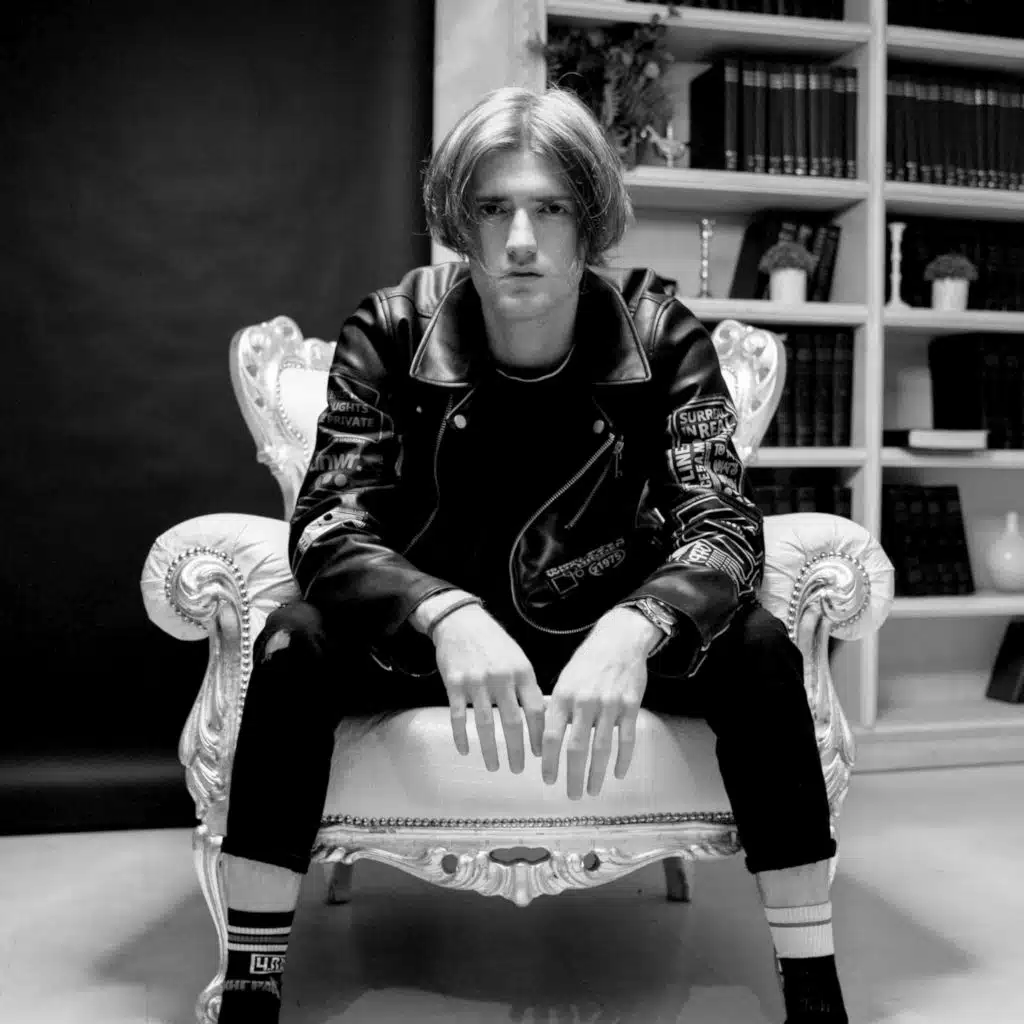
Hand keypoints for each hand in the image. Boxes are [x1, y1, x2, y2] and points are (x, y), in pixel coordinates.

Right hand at [432, 605, 544, 773]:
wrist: (460, 621)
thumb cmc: (494, 642)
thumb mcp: (518, 658)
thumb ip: (528, 686)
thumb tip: (543, 717)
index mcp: (522, 672)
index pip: (535, 710)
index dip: (539, 735)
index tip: (542, 755)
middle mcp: (501, 678)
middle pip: (512, 722)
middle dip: (517, 750)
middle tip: (519, 769)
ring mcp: (476, 682)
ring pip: (485, 724)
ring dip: (490, 749)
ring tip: (495, 766)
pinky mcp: (454, 684)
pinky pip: (458, 717)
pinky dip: (462, 736)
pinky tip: (466, 750)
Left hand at [541, 609, 653, 799]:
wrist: (618, 640)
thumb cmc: (587, 661)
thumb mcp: (564, 680)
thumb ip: (557, 709)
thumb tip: (546, 742)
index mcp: (563, 696)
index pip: (551, 736)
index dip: (548, 761)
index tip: (547, 779)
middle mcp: (585, 702)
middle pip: (576, 748)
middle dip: (573, 776)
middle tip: (571, 795)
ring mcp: (609, 705)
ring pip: (602, 748)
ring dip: (596, 774)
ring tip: (591, 790)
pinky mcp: (630, 706)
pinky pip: (626, 739)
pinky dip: (623, 759)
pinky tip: (618, 774)